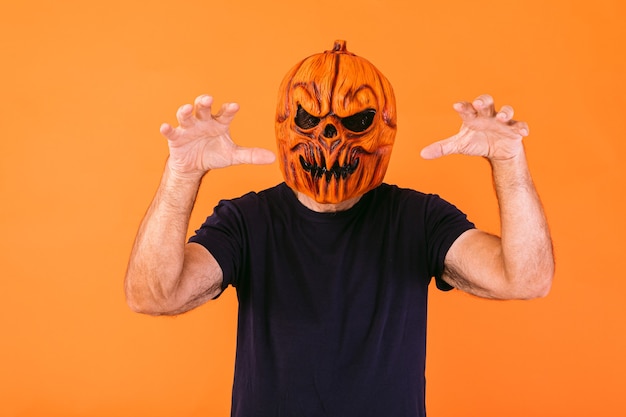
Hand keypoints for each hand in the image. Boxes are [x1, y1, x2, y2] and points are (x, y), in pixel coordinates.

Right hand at [160, 95, 274, 177]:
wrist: (194, 166)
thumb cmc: (214, 154)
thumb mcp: (233, 155)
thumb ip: (251, 155)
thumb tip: (273, 158)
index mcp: (219, 122)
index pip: (225, 113)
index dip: (229, 109)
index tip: (235, 106)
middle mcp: (203, 121)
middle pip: (203, 108)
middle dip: (204, 102)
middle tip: (208, 99)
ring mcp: (189, 127)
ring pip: (186, 115)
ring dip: (185, 111)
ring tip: (187, 109)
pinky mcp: (176, 137)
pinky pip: (171, 131)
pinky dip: (168, 129)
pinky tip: (165, 127)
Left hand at [420, 94, 528, 160]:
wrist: (497, 150)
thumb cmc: (476, 142)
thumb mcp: (459, 145)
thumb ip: (442, 148)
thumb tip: (422, 154)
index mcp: (473, 117)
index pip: (467, 109)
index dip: (463, 107)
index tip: (456, 106)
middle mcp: (487, 115)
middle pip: (486, 102)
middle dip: (483, 101)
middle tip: (478, 104)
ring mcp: (502, 121)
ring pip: (506, 111)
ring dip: (505, 112)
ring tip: (502, 117)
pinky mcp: (514, 130)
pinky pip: (520, 125)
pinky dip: (522, 127)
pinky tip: (522, 132)